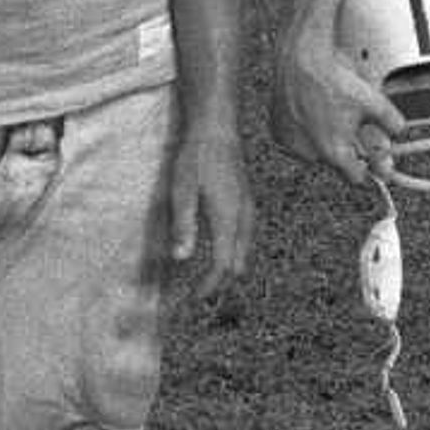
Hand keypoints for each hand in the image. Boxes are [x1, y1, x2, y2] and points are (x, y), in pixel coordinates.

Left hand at [163, 116, 254, 308]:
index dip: (208, 287)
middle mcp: (244, 218)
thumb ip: (183, 225)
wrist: (217, 128)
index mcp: (229, 219)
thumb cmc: (196, 157)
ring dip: (226, 268)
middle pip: (237, 264)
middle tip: (194, 294)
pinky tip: (217, 250)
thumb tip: (182, 259)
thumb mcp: (182, 190)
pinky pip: (244, 239)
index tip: (191, 300)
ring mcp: (248, 210)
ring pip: (243, 252)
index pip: (223, 265)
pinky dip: (232, 253)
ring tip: (204, 278)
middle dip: (218, 282)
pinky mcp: (246, 203)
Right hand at [268, 25, 400, 189]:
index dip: (366, 168)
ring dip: (323, 139)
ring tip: (328, 112)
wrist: (301, 58)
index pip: (356, 178)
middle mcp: (310, 154)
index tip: (371, 162)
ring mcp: (292, 144)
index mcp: (335, 152)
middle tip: (349, 124)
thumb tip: (399, 132)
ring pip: (315, 151)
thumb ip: (391, 122)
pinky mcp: (278, 133)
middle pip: (336, 162)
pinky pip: (296, 140)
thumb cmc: (333, 79)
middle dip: (345, 148)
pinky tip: (312, 111)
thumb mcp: (372, 100)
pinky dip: (305, 131)